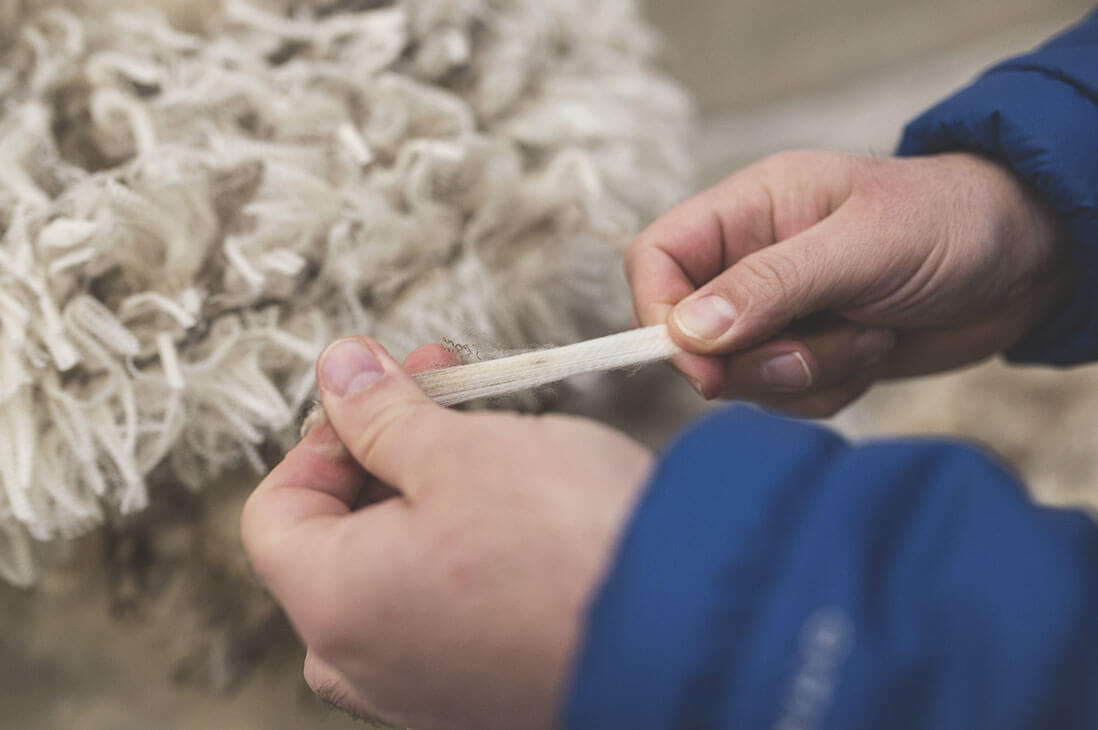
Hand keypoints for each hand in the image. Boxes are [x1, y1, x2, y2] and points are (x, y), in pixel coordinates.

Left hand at [241, 338, 651, 729]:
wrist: (690, 635)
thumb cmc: (569, 545)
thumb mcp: (460, 450)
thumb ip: (380, 412)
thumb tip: (336, 370)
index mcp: (333, 605)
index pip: (276, 508)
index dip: (324, 433)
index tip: (381, 388)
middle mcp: (364, 664)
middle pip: (337, 538)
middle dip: (385, 451)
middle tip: (443, 390)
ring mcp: (423, 691)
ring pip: (396, 572)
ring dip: (429, 495)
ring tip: (493, 441)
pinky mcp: (481, 695)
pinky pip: (445, 611)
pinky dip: (464, 552)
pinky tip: (522, 512)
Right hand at [627, 151, 1068, 415]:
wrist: (1026, 264)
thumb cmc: (951, 224)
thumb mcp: (862, 247)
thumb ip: (770, 286)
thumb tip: (687, 332)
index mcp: (749, 210)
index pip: (657, 258)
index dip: (658, 314)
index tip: (700, 365)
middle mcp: (751, 261)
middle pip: (691, 333)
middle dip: (751, 360)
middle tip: (807, 354)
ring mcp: (779, 312)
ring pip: (740, 375)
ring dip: (805, 374)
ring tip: (868, 335)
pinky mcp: (809, 352)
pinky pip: (784, 397)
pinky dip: (829, 389)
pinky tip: (875, 352)